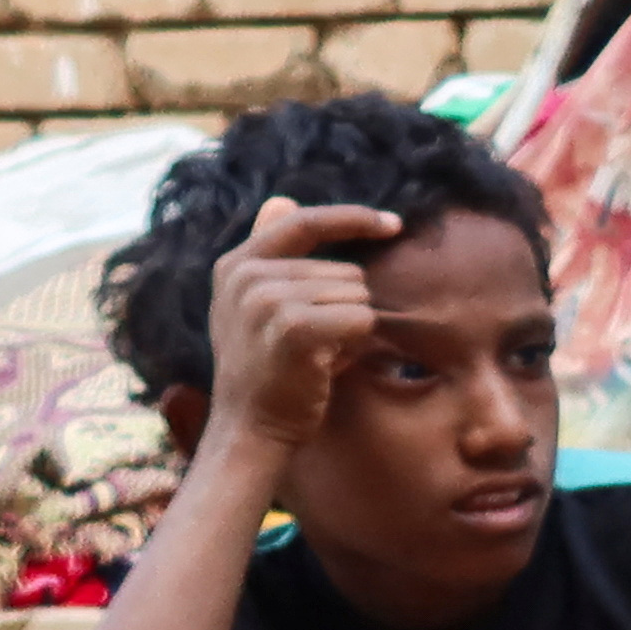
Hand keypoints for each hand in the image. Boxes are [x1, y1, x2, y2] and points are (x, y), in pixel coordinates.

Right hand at [197, 197, 399, 455]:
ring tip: (317, 356)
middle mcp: (246, 275)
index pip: (305, 222)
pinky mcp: (293, 327)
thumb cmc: (267, 371)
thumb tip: (282, 200)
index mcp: (236, 264)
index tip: (394, 224)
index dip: (353, 219)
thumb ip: (272, 257)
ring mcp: (266, 299)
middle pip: (344, 270)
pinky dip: (356, 344)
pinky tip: (327, 365)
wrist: (250, 430)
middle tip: (317, 346)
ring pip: (356, 295)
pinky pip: (360, 319)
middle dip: (345, 307)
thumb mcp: (255, 306)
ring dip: (350, 328)